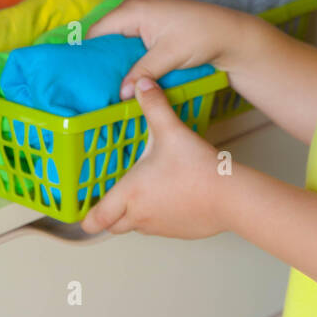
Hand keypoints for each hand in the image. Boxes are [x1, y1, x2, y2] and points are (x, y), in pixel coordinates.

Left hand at [80, 78, 228, 237]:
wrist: (231, 196)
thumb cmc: (197, 168)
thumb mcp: (171, 131)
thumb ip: (154, 106)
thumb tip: (142, 84)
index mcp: (130, 194)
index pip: (95, 219)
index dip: (87, 216)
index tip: (85, 209)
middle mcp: (140, 216)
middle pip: (113, 226)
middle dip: (111, 215)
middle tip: (116, 197)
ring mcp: (160, 228)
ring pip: (137, 227)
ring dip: (136, 214)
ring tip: (147, 191)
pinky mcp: (179, 233)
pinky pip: (161, 228)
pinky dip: (160, 217)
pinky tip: (174, 196)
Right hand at [86, 0, 245, 98]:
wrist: (231, 34)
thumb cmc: (202, 37)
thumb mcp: (169, 57)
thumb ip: (142, 73)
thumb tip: (120, 93)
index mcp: (133, 9)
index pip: (97, 32)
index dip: (88, 55)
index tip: (83, 79)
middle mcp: (134, 7)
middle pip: (105, 35)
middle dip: (101, 59)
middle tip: (95, 85)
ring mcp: (144, 14)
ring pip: (119, 39)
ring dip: (117, 59)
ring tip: (109, 83)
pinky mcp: (153, 24)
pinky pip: (132, 40)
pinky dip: (129, 55)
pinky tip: (129, 73)